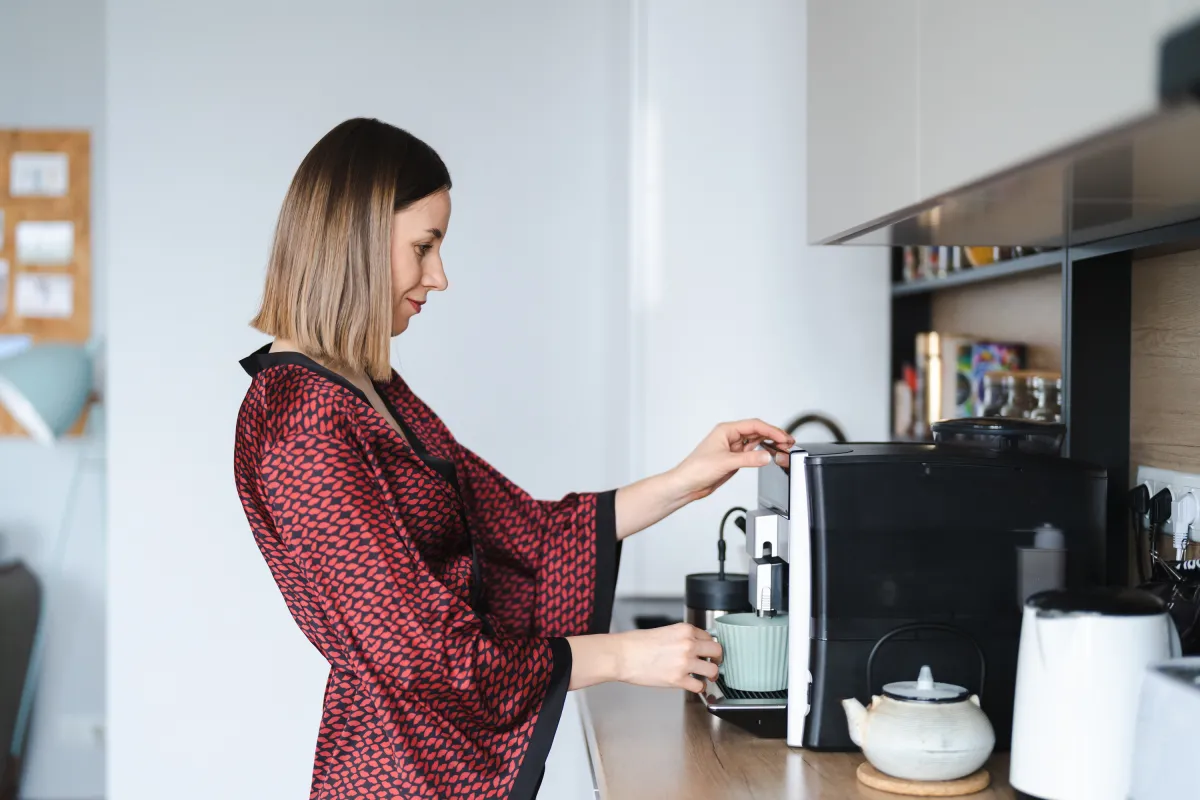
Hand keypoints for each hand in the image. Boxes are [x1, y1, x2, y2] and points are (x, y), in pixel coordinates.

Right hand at [615, 623, 722, 693]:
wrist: (622, 655)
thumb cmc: (636, 644)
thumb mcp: (664, 632)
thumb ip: (682, 638)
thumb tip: (694, 647)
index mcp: (684, 630)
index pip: (709, 636)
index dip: (709, 645)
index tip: (709, 651)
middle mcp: (688, 644)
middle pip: (717, 651)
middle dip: (717, 659)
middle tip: (714, 663)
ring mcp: (685, 663)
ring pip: (712, 670)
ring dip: (711, 675)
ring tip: (706, 677)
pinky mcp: (678, 679)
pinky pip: (699, 686)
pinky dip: (699, 688)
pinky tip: (694, 686)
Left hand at [668, 419, 794, 502]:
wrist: (687, 484)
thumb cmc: (696, 469)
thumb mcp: (725, 462)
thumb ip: (748, 459)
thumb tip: (766, 456)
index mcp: (726, 430)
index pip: (754, 426)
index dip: (771, 430)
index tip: (783, 437)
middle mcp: (730, 437)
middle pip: (757, 432)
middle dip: (773, 436)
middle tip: (788, 442)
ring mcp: (733, 448)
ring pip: (756, 442)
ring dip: (770, 444)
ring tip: (784, 448)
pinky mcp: (734, 459)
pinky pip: (752, 453)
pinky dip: (763, 454)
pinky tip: (771, 455)